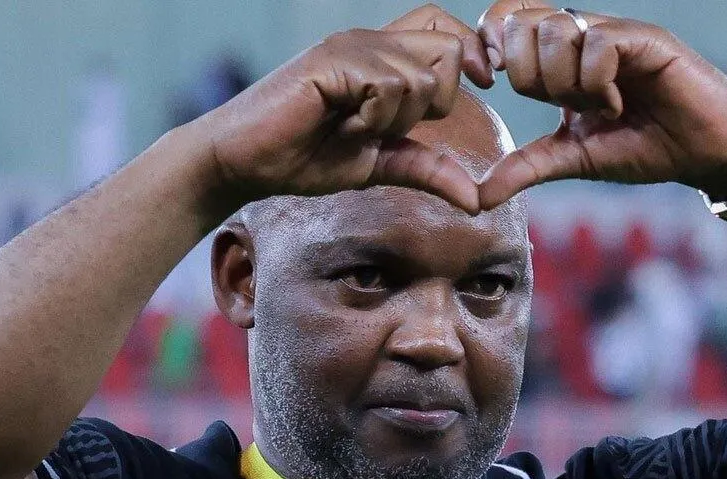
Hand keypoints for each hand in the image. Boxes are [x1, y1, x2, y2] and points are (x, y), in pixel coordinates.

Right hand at [196, 5, 494, 214]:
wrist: (245, 163)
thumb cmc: (304, 157)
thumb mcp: (380, 164)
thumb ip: (428, 169)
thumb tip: (478, 201)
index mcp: (384, 56)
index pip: (448, 29)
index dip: (472, 55)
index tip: (481, 88)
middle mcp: (371, 40)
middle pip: (449, 50)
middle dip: (436, 100)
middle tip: (391, 127)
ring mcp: (350, 46)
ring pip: (421, 76)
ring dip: (398, 117)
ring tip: (357, 128)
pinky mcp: (332, 61)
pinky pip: (388, 85)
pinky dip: (375, 116)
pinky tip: (345, 124)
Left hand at [475, 1, 726, 209]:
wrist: (705, 153)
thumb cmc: (646, 148)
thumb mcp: (575, 159)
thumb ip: (527, 168)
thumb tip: (479, 197)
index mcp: (561, 56)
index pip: (505, 21)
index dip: (491, 46)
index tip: (495, 83)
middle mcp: (584, 34)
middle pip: (521, 25)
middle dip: (529, 76)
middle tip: (562, 105)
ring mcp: (614, 32)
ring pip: (556, 31)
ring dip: (567, 82)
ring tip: (598, 107)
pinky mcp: (645, 39)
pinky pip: (597, 44)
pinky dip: (597, 83)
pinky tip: (616, 104)